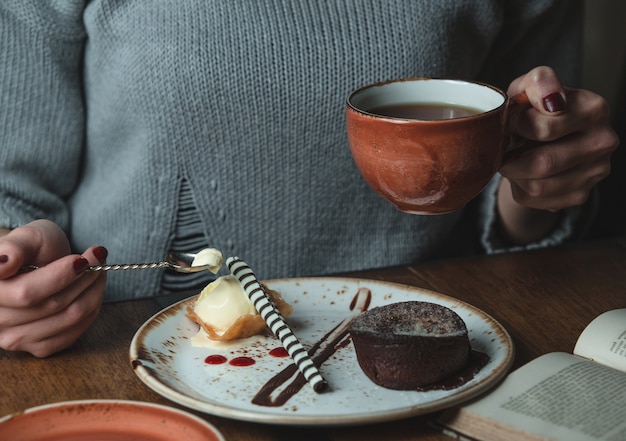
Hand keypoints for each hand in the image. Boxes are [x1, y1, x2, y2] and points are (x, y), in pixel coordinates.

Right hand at [0, 220, 106, 356]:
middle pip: (54, 305)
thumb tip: (3, 262)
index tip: (81, 259)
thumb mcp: (25, 237)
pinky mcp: (37, 348)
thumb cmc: (30, 249)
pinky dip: (92, 308)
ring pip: (69, 318)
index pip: (27, 293)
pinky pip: (74, 332)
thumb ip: (15, 247)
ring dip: (93, 291)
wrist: (34, 265)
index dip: (59, 276)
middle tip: (97, 257)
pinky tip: (92, 290)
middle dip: (84, 278)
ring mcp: (14, 338)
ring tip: (98, 270)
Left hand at [497, 66, 618, 243]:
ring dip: (514, 174)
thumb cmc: (532, 110)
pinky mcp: (580, 194)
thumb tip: (552, 100)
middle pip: (542, 163)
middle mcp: (603, 141)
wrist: (538, 140)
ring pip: (537, 186)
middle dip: (511, 158)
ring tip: (514, 159)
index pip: (545, 128)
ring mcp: (595, 172)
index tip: (510, 123)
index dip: (515, 127)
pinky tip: (525, 173)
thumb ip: (539, 82)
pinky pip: (536, 200)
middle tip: (504, 148)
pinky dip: (520, 188)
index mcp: (594, 109)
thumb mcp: (530, 87)